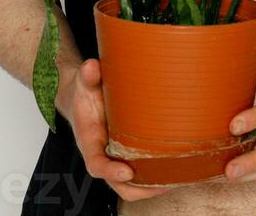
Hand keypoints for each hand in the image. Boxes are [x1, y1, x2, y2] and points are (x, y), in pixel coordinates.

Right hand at [57, 59, 171, 203]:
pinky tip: (172, 170)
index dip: (110, 171)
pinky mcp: (125, 152)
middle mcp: (101, 154)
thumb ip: (87, 76)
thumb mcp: (83, 82)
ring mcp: (113, 156)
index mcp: (89, 141)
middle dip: (138, 188)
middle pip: (117, 184)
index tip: (126, 171)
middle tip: (163, 184)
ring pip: (129, 184)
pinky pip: (137, 172)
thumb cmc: (84, 92)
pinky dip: (152, 176)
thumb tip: (92, 66)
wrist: (81, 97)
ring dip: (149, 186)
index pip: (96, 165)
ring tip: (173, 180)